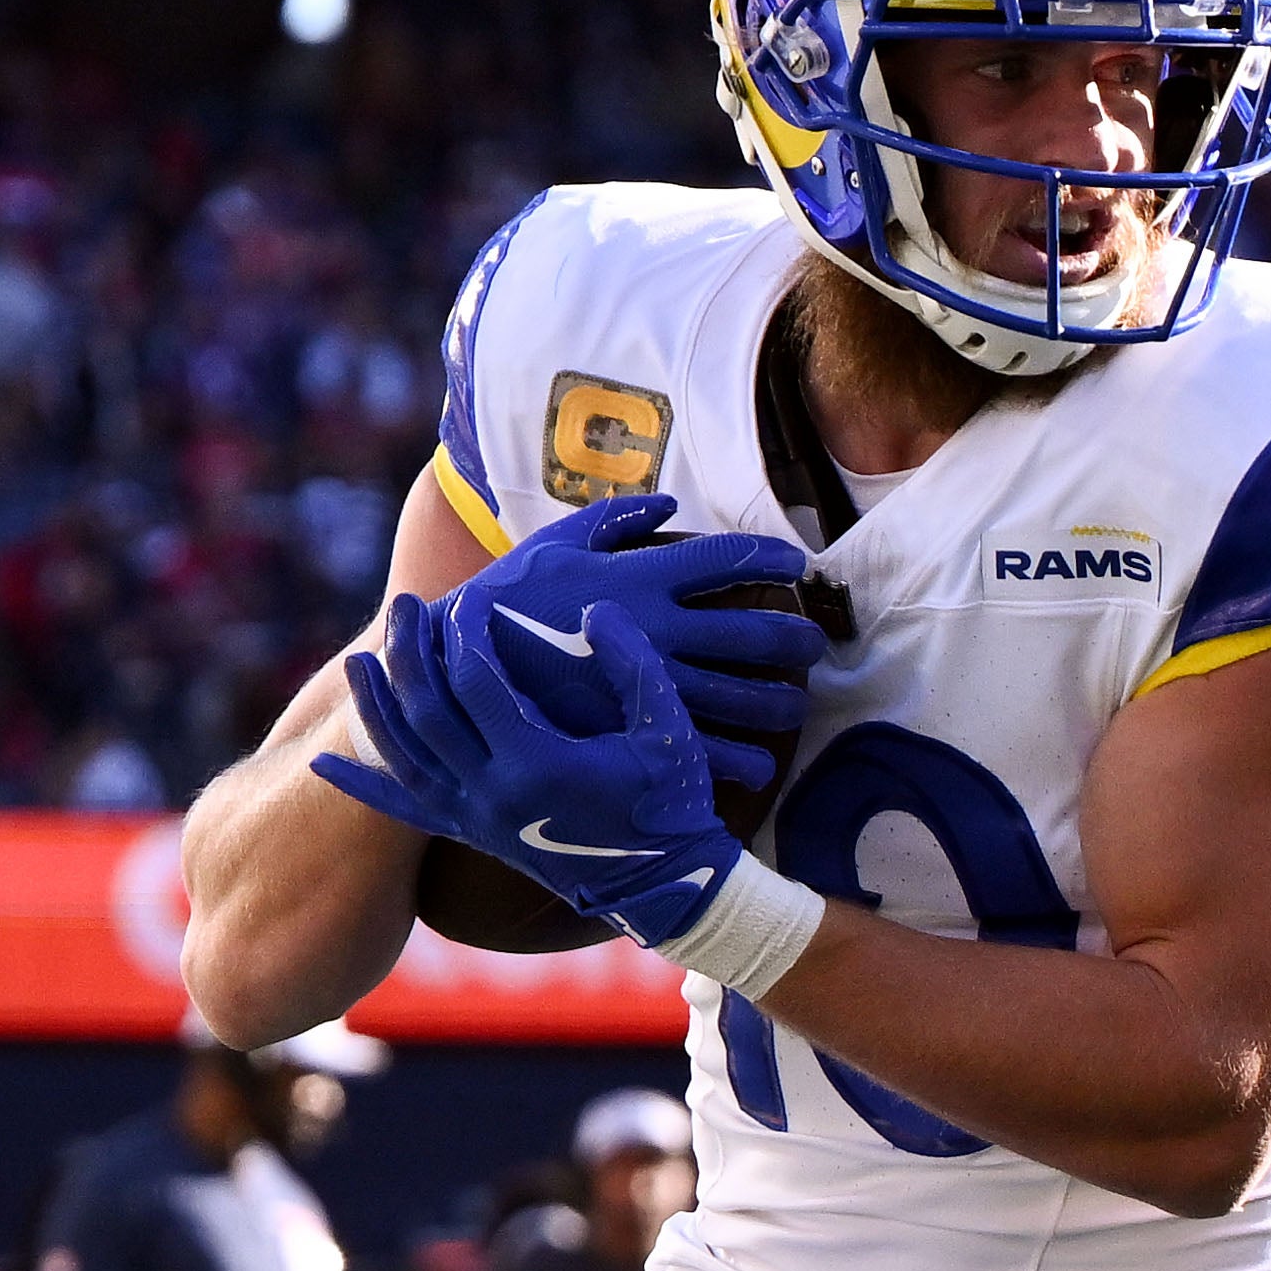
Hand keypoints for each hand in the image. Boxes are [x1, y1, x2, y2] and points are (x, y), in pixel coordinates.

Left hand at [316, 587, 744, 949]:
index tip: (471, 595)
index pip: (478, 683)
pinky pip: (402, 809)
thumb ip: (632, 665)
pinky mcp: (470, 835)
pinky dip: (361, 786)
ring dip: (377, 706)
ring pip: (404, 756)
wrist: (662, 888)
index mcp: (538, 765)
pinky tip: (324, 765)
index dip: (468, 633)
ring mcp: (476, 819)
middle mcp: (493, 795)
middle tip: (405, 606)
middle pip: (427, 711)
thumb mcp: (667, 731)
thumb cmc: (671, 805)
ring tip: (360, 659)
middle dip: (411, 654)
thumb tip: (594, 610)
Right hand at [439, 491, 828, 798]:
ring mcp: (646, 687)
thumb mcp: (554, 545)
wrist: (455, 671)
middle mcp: (655, 631)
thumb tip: (669, 504)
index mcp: (639, 578)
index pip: (727, 558)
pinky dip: (739, 759)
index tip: (800, 562)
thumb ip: (615, 520)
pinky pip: (700, 750)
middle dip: (795, 639)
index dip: (772, 556)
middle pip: (752, 633)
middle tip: (816, 644)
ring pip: (740, 698)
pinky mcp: (629, 733)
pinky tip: (758, 766)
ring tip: (797, 707)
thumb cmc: (505, 601)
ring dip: (780, 702)